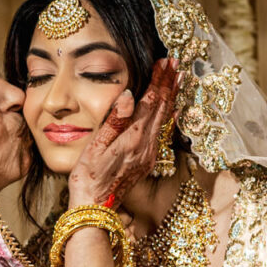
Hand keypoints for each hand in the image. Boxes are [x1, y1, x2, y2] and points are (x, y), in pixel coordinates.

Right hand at [67, 59, 176, 208]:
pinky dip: (168, 115)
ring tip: (178, 79)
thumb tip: (130, 94)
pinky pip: (163, 132)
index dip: (158, 79)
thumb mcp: (96, 145)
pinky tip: (173, 110)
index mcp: (134, 137)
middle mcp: (147, 145)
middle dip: (169, 83)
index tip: (164, 61)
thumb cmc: (88, 175)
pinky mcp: (148, 161)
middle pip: (162, 107)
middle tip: (175, 63)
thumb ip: (115, 119)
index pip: (150, 101)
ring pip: (165, 119)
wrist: (95, 205)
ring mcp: (149, 154)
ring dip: (172, 97)